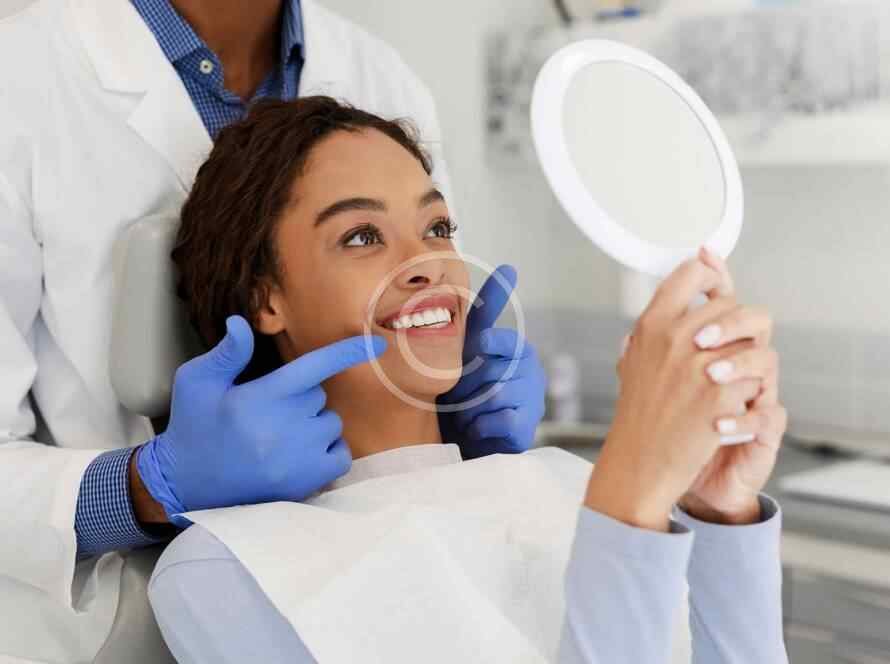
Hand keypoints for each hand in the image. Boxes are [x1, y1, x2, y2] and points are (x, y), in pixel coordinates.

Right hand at [135, 315, 386, 526]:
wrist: (184, 485)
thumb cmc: (193, 426)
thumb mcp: (196, 382)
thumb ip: (227, 353)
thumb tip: (242, 322)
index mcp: (260, 397)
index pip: (314, 367)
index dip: (347, 352)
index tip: (377, 343)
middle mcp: (284, 427)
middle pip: (319, 396)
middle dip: (300, 397)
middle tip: (267, 412)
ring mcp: (298, 458)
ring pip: (331, 423)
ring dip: (313, 424)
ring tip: (277, 435)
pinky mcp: (306, 482)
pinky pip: (340, 454)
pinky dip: (328, 450)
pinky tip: (299, 452)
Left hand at [437, 265, 545, 458]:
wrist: (470, 442)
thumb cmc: (462, 396)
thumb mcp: (457, 360)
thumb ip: (466, 327)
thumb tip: (496, 275)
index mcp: (507, 343)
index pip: (499, 324)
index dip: (495, 315)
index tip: (500, 291)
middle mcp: (525, 361)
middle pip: (487, 366)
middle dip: (463, 386)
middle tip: (457, 397)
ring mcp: (532, 391)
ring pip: (494, 391)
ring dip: (469, 407)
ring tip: (467, 413)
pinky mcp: (529, 421)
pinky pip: (499, 417)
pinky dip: (480, 426)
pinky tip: (480, 428)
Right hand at [584, 253, 774, 530]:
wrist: (641, 462)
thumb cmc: (638, 414)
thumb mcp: (635, 360)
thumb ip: (653, 326)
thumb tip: (672, 292)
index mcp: (651, 325)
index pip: (692, 273)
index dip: (709, 275)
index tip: (713, 284)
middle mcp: (675, 338)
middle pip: (729, 305)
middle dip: (733, 327)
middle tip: (722, 351)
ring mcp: (699, 365)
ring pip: (749, 340)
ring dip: (745, 359)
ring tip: (727, 381)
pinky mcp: (721, 395)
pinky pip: (754, 376)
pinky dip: (748, 392)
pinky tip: (729, 406)